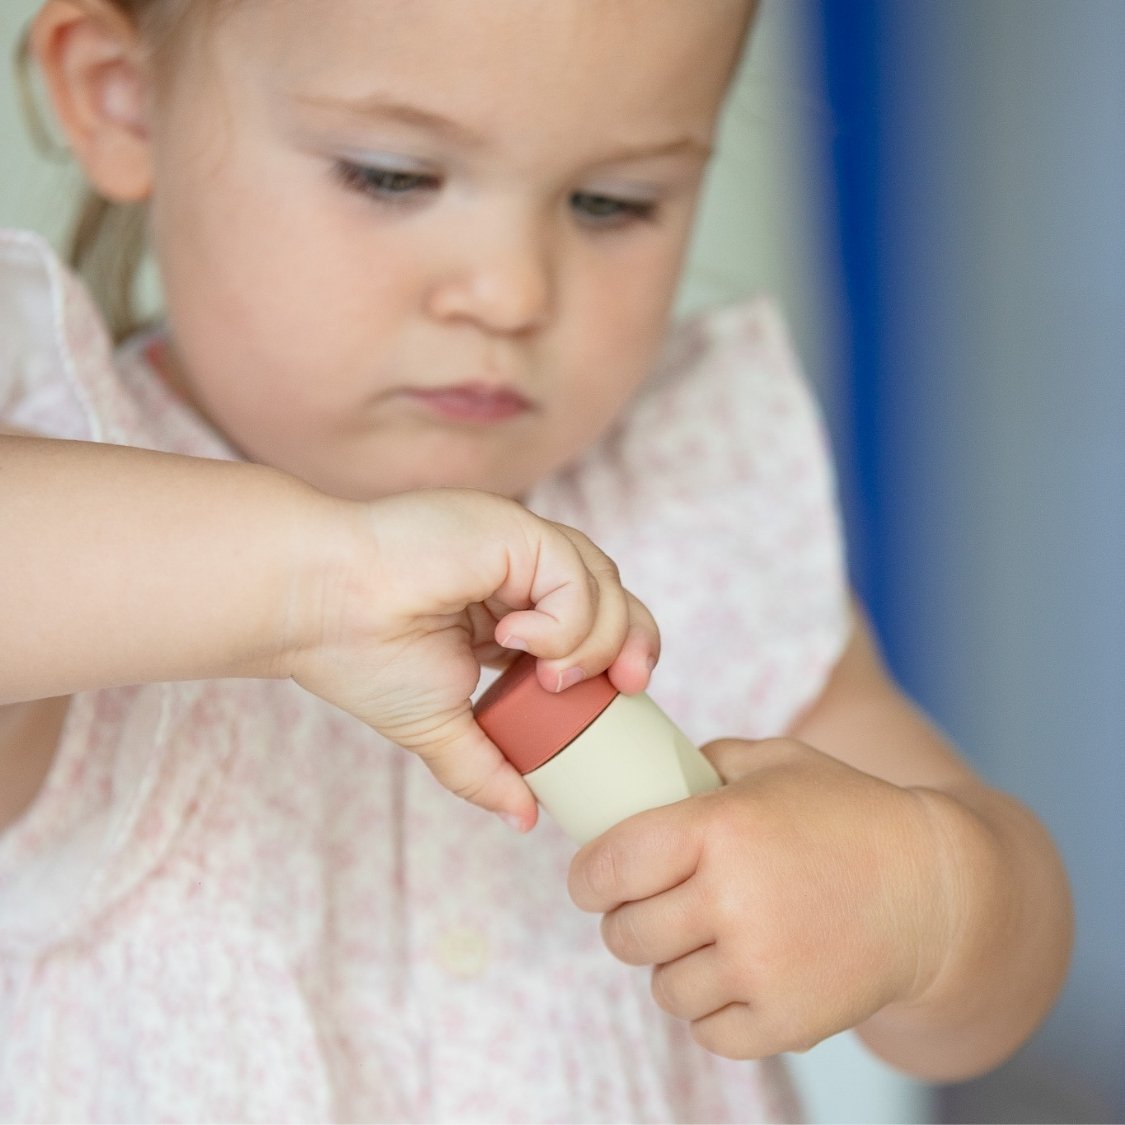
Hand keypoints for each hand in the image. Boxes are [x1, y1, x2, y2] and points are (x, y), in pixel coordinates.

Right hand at [287, 488, 658, 828]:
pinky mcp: (512, 528)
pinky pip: (573, 574)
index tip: (626, 693)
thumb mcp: (439, 727)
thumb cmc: (362, 657)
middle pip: (615, 594)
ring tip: (541, 673)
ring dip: (590, 641)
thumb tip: (525, 820)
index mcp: (508, 610)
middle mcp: (519, 572)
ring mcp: (517, 545)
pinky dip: (560, 618)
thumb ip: (486, 768)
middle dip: (635, 641)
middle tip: (629, 685)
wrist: (317, 612)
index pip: (595, 622)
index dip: (622, 653)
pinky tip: (511, 637)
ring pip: (604, 582)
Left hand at [568, 737, 953, 1057]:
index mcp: (720, 827)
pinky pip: (707, 1032)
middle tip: (650, 909)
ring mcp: (761, 968)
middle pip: (625, 934)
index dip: (587, 877)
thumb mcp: (775, 760)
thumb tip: (638, 778)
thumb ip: (702, 761)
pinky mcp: (787, 1022)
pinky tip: (735, 977)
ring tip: (705, 940)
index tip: (591, 881)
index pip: (608, 866)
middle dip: (627, 920)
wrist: (935, 888)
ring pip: (663, 988)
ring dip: (673, 966)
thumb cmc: (846, 813)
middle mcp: (733, 899)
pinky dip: (712, 1011)